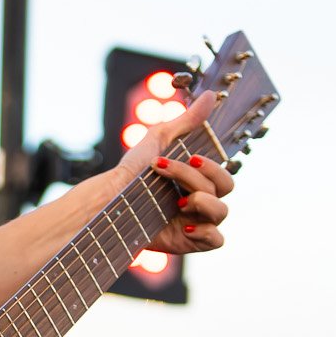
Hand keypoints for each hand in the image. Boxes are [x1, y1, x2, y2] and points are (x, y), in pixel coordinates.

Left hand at [113, 88, 234, 253]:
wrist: (110, 201)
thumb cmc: (131, 171)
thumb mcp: (159, 139)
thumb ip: (187, 121)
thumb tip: (213, 95)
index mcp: (197, 178)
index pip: (224, 173)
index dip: (215, 166)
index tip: (191, 158)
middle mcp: (200, 199)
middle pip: (225, 189)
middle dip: (199, 179)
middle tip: (171, 176)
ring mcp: (195, 221)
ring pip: (222, 213)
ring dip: (203, 203)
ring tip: (178, 202)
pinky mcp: (188, 241)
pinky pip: (217, 240)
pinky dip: (206, 232)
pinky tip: (184, 224)